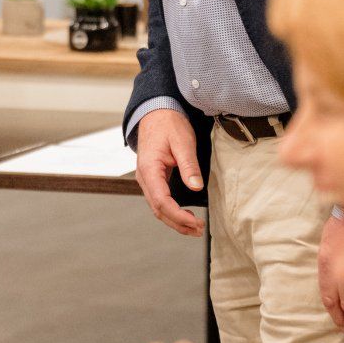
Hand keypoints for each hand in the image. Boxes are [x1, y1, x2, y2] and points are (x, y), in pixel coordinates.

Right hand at [134, 110, 204, 236]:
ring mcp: (146, 179)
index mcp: (149, 168)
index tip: (195, 222)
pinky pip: (159, 200)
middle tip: (199, 230)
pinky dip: (171, 211)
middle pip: (158, 209)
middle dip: (178, 223)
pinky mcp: (152, 178)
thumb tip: (196, 187)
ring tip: (194, 228)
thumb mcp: (182, 142)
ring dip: (174, 220)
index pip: (161, 201)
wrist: (156, 112)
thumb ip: (189, 166)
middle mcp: (144, 177)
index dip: (178, 215)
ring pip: (157, 208)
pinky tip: (184, 215)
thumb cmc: (168, 124)